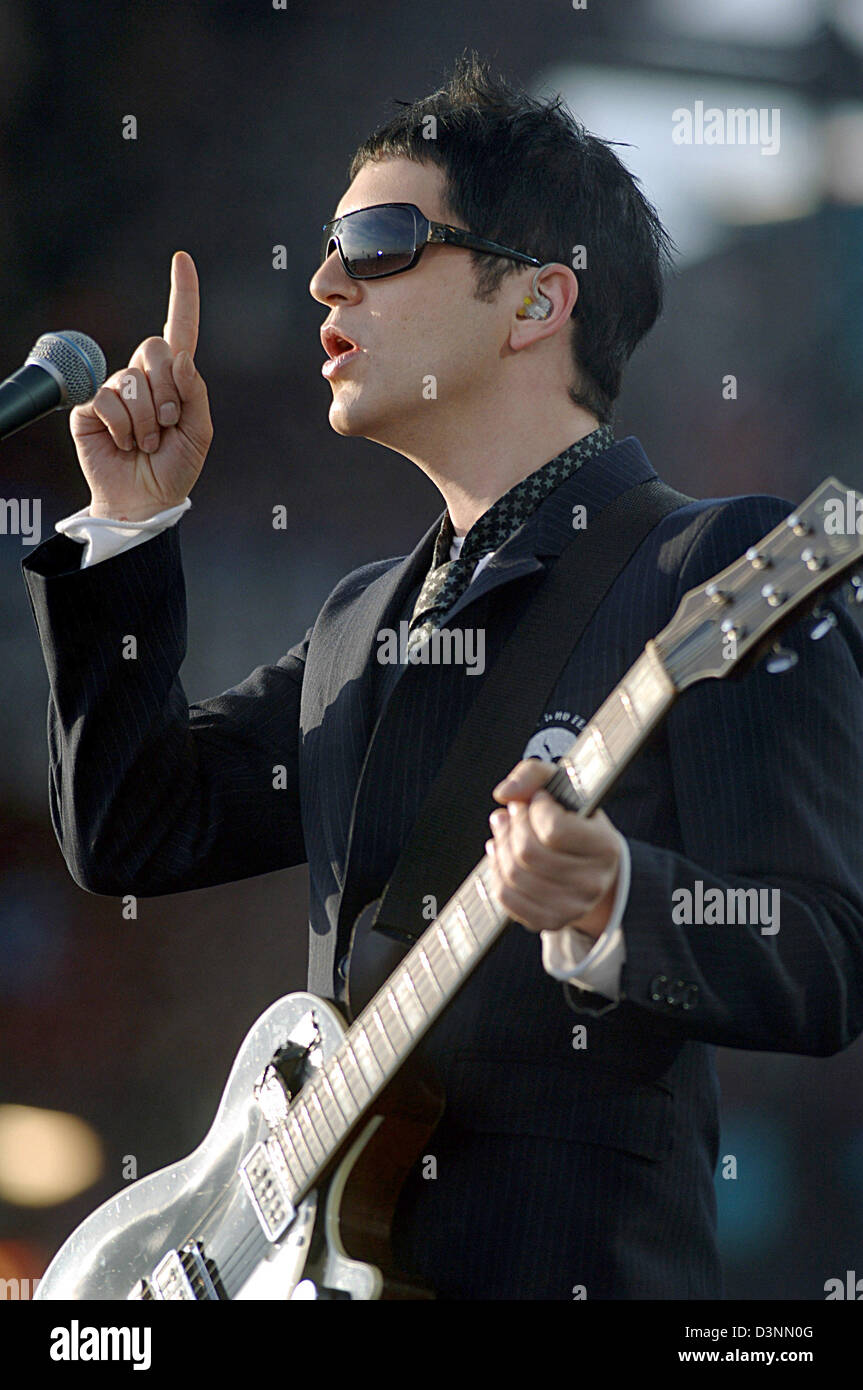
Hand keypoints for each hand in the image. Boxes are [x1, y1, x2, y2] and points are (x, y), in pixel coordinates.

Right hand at [70, 251, 212, 520]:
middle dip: (167, 391)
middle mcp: (144, 376)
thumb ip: (194, 392)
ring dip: (147, 420)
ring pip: (133, 381)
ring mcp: (115, 388)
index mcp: (175, 379)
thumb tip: (180, 356)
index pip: (180, 329)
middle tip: (168, 425)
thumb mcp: (199, 432)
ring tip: (147, 443)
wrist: (146, 500)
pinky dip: (123, 427)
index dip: (182, 294)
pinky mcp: (92, 405)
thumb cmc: (175, 468)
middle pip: (154, 349)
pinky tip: (124, 443)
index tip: (182, 259)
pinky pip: (109, 400)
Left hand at [484, 759, 620, 939]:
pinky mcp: (550, 921)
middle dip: (511, 824)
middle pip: (527, 853)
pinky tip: (500, 853)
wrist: (589, 862)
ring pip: (513, 875)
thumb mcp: (564, 786)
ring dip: (499, 845)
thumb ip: (533, 774)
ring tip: (504, 828)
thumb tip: (504, 793)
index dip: (536, 808)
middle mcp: (593, 882)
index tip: (539, 799)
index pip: (554, 829)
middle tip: (512, 811)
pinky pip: (506, 897)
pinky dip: (495, 871)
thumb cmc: (575, 819)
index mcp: (605, 847)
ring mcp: (572, 907)